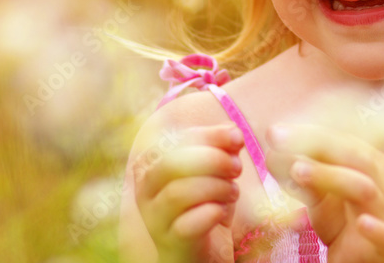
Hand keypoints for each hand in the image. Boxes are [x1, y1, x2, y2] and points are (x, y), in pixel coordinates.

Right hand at [131, 124, 243, 262]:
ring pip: (178, 193)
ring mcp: (154, 218)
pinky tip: (222, 212)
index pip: (175, 139)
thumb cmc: (205, 204)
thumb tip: (233, 132)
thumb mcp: (214, 172)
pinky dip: (211, 213)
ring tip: (233, 192)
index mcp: (152, 164)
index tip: (237, 138)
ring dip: (216, 188)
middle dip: (212, 160)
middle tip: (236, 168)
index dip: (209, 135)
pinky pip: (187, 225)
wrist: (199, 250)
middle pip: (172, 163)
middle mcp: (146, 190)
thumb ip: (221, 148)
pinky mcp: (170, 243)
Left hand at [265, 123, 383, 262]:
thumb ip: (301, 177)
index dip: (307, 133)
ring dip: (331, 176)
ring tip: (297, 170)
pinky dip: (377, 230)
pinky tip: (362, 223)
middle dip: (315, 143)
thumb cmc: (345, 223)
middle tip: (277, 138)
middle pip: (354, 155)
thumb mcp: (320, 198)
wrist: (374, 260)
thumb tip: (272, 154)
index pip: (338, 140)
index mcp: (368, 162)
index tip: (273, 132)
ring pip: (364, 189)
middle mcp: (381, 182)